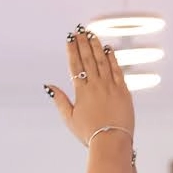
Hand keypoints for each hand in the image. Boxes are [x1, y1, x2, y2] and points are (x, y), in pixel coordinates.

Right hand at [46, 27, 134, 148]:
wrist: (111, 141)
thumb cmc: (90, 133)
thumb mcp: (69, 118)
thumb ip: (60, 100)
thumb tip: (48, 86)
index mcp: (81, 91)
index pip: (75, 65)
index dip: (72, 50)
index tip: (69, 38)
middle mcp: (95, 85)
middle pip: (88, 59)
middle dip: (83, 43)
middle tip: (79, 31)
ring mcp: (110, 87)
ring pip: (102, 61)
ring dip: (96, 46)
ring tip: (92, 35)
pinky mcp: (123, 91)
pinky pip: (117, 70)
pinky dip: (112, 58)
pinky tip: (109, 49)